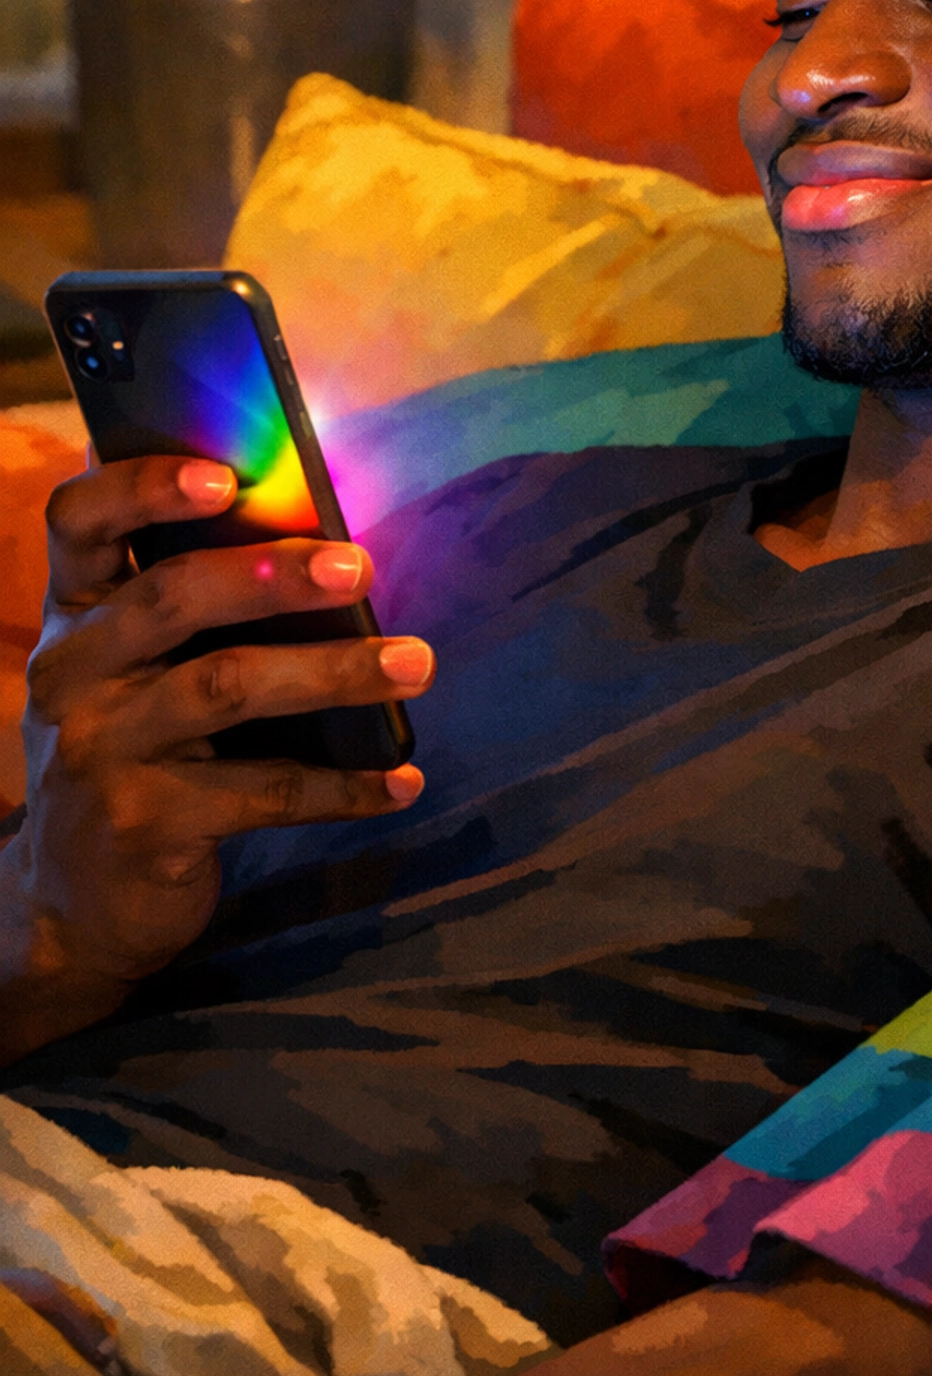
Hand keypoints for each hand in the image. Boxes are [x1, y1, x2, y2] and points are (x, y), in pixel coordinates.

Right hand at [0, 455, 432, 1064]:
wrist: (73, 901)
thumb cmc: (134, 751)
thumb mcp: (133, 672)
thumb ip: (190, 605)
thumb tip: (319, 532)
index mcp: (74, 614)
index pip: (79, 521)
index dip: (143, 487)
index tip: (226, 475)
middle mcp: (73, 673)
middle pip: (172, 598)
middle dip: (273, 574)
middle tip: (361, 565)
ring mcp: (101, 751)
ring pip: (226, 688)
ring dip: (332, 673)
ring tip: (414, 663)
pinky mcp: (143, 826)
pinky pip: (260, 794)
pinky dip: (342, 786)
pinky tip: (403, 780)